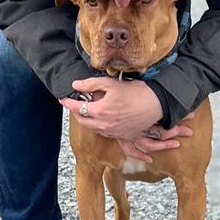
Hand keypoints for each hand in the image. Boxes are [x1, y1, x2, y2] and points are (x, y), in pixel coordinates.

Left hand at [61, 80, 193, 162]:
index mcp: (100, 111)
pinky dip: (99, 126)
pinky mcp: (122, 136)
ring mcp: (113, 132)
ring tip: (89, 109)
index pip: (77, 108)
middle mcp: (104, 125)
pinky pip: (105, 133)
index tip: (62, 98)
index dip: (68, 102)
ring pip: (93, 128)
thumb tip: (75, 85)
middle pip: (82, 121)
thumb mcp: (111, 83)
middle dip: (76, 113)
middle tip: (74, 104)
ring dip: (87, 120)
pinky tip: (103, 118)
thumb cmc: (135, 92)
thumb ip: (91, 84)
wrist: (156, 104)